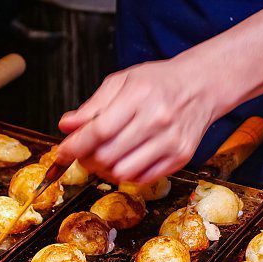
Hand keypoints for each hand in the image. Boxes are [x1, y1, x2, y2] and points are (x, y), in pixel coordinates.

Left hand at [57, 58, 225, 184]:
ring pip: (122, 172)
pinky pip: (141, 179)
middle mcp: (158, 120)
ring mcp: (171, 142)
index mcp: (139, 96)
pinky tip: (123, 161)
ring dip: (104, 170)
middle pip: (108, 155)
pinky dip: (125, 175)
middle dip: (86, 159)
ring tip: (102, 157)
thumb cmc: (157, 83)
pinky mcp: (180, 158)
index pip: (100, 130)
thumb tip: (66, 125)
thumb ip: (93, 106)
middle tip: (83, 153)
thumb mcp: (122, 82)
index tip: (61, 153)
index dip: (75, 145)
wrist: (201, 86)